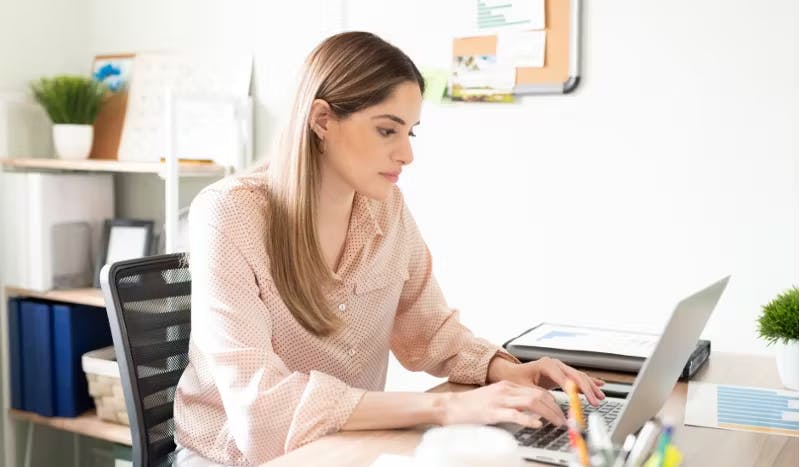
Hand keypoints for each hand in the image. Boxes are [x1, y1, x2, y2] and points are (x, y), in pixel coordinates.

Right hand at [441, 380, 567, 427]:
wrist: (450, 406)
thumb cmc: (471, 406)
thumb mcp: (495, 398)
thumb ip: (513, 402)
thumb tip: (534, 412)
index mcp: (508, 386)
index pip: (537, 391)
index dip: (554, 402)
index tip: (563, 412)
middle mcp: (506, 390)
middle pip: (539, 395)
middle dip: (557, 408)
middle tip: (566, 420)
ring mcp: (499, 400)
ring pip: (532, 402)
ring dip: (549, 413)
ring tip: (558, 423)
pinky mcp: (492, 412)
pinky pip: (515, 414)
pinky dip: (528, 419)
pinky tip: (537, 424)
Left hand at [488, 356, 605, 405]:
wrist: (511, 372)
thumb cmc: (516, 379)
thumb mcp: (525, 388)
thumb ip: (538, 394)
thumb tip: (550, 403)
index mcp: (546, 365)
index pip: (564, 378)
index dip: (574, 389)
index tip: (581, 399)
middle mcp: (555, 364)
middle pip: (576, 376)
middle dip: (587, 389)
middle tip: (595, 401)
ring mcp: (559, 367)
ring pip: (579, 377)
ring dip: (591, 387)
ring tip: (600, 397)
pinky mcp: (562, 373)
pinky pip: (577, 377)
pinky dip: (589, 381)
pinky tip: (599, 384)